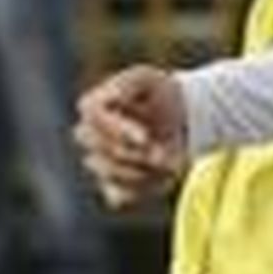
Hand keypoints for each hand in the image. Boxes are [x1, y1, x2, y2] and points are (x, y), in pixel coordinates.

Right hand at [75, 66, 188, 206]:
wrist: (182, 116)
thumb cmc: (160, 92)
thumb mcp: (145, 77)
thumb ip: (125, 83)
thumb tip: (110, 96)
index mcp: (92, 108)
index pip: (92, 120)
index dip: (119, 131)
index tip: (146, 136)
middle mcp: (90, 136)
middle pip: (95, 151)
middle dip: (132, 154)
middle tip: (161, 152)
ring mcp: (101, 162)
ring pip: (108, 174)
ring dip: (140, 171)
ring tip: (167, 163)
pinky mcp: (116, 184)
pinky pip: (118, 196)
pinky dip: (142, 189)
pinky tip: (162, 178)